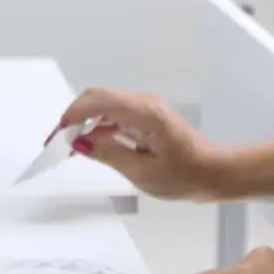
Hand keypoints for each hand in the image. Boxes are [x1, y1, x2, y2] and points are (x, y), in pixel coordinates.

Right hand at [55, 88, 229, 199]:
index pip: (100, 100)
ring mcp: (146, 107)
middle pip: (100, 96)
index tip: (59, 133)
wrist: (215, 172)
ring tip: (69, 144)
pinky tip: (90, 143)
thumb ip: (109, 153)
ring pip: (106, 103)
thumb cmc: (185, 176)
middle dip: (75, 115)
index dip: (75, 113)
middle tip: (57, 140)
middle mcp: (144, 102)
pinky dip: (99, 124)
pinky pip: (116, 113)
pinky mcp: (146, 116)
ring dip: (85, 119)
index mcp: (145, 113)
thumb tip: (80, 142)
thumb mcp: (142, 172)